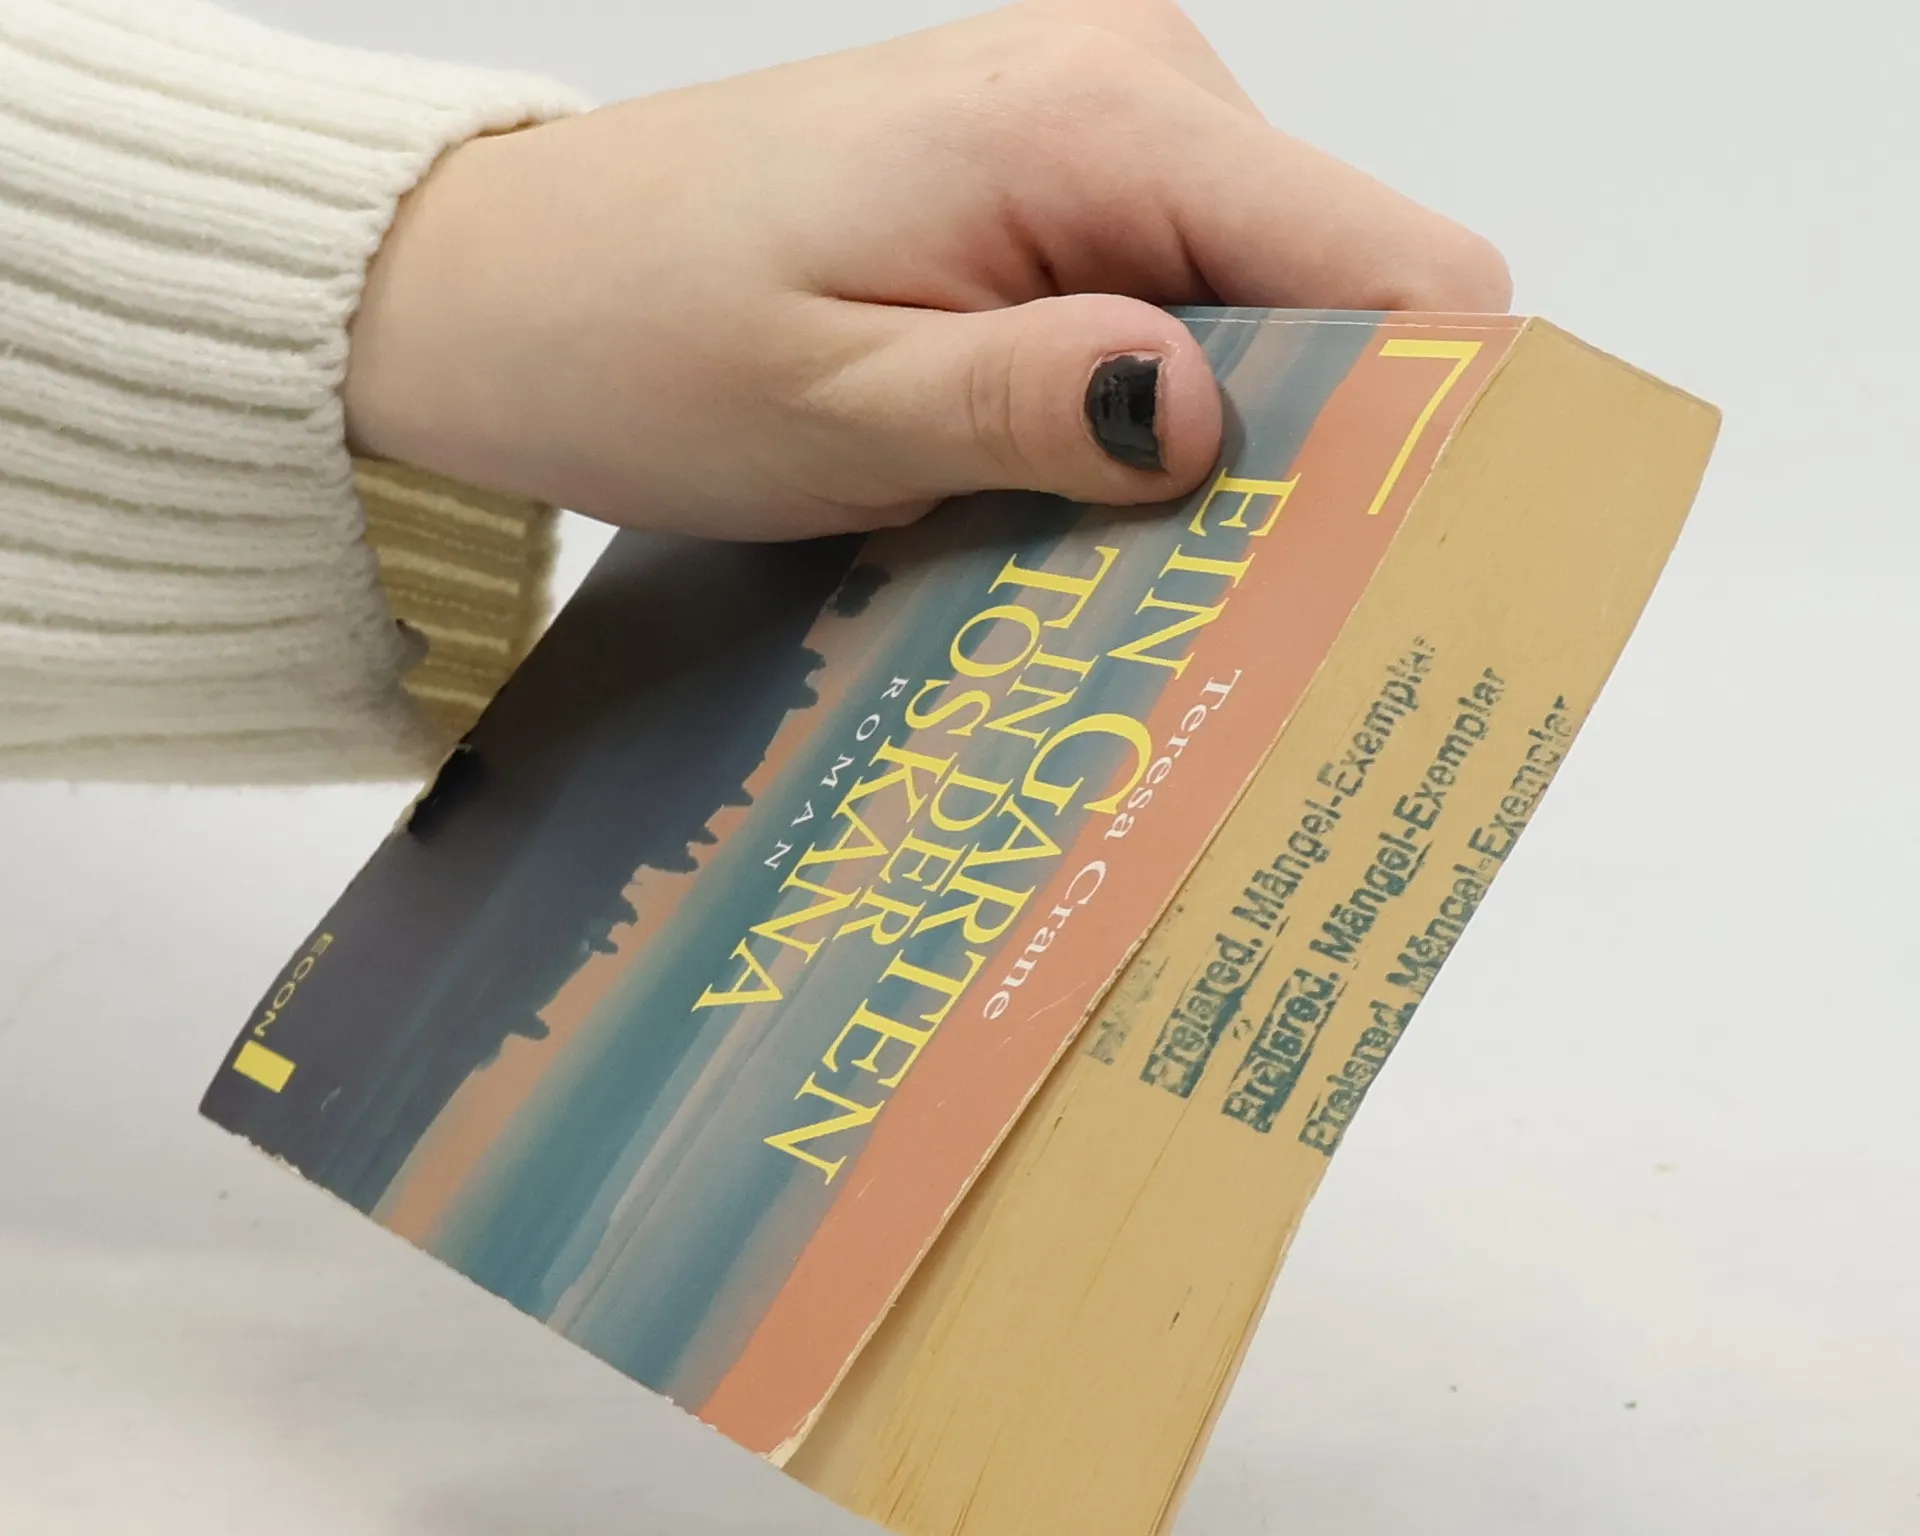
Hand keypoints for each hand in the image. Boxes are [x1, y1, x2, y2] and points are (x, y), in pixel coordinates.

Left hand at [344, 0, 1509, 538]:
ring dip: (1214, 454)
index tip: (1378, 582)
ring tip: (1111, 558)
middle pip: (1344, 300)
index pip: (1395, 267)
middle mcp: (1135, 91)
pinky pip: (1174, 308)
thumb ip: (1037, 401)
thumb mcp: (841, 407)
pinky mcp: (1053, 191)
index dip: (1416, 432)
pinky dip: (1147, 418)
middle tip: (1219, 611)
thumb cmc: (641, 335)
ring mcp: (1099, 136)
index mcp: (1107, 119)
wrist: (509, 284)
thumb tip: (1211, 419)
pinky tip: (1070, 496)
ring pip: (1264, 320)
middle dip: (1307, 461)